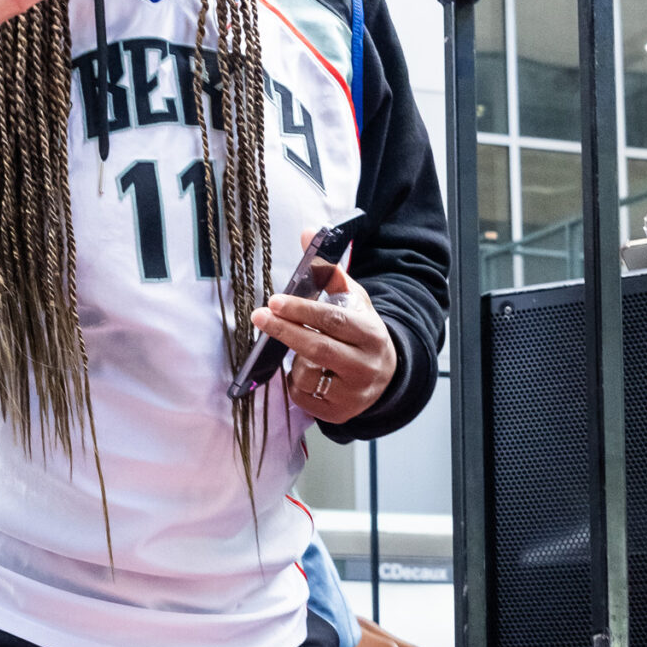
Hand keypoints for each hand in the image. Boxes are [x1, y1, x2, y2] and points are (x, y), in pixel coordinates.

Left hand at [251, 254, 397, 425]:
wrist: (387, 376)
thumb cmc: (362, 333)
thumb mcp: (354, 301)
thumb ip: (329, 271)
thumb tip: (306, 233)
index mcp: (370, 334)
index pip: (332, 320)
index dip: (302, 310)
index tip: (274, 301)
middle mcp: (365, 365)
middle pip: (318, 348)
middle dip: (285, 331)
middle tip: (259, 317)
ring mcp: (353, 393)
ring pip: (308, 376)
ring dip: (294, 361)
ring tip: (299, 351)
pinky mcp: (340, 413)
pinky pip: (304, 398)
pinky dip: (296, 384)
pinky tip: (306, 374)